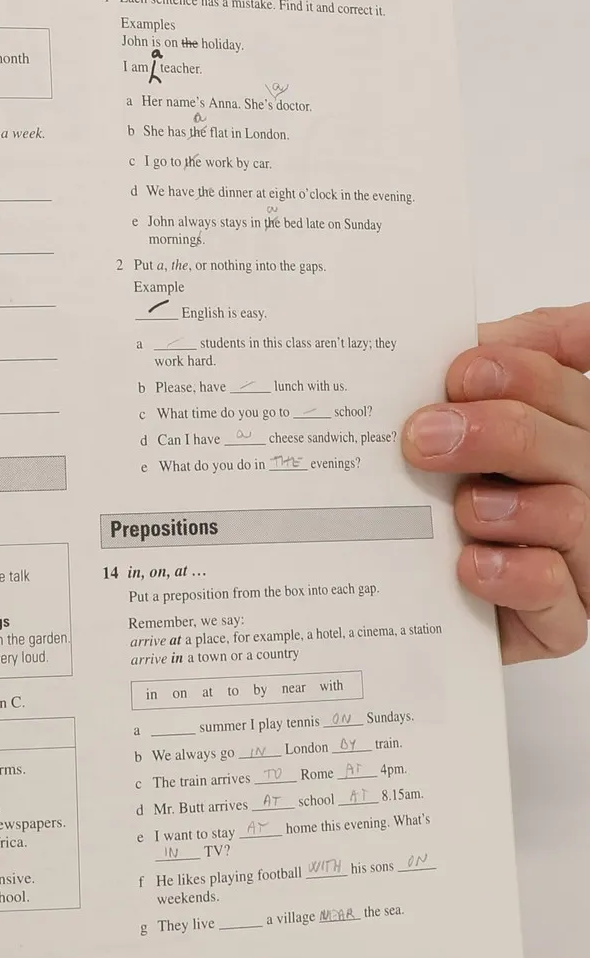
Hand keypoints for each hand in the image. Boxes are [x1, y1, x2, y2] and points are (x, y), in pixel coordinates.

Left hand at [402, 305, 589, 661]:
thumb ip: (474, 372)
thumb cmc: (424, 502)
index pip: (569, 380)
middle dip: (502, 430)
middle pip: (577, 442)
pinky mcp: (559, 621)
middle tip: (425, 437)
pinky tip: (469, 564)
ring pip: (575, 514)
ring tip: (460, 506)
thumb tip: (478, 336)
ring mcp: (582, 556)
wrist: (388, 603)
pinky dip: (513, 575)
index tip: (463, 371)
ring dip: (510, 505)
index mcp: (562, 428)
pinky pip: (559, 597)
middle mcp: (583, 484)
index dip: (524, 369)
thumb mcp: (438, 423)